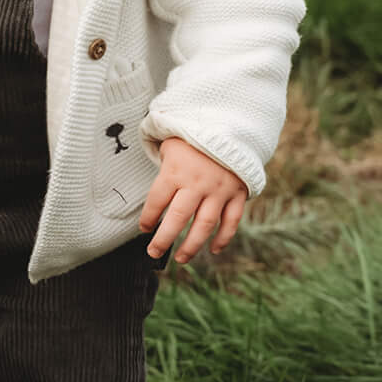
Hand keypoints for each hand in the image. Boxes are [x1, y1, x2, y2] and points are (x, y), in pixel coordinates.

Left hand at [139, 137, 247, 264]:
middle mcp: (197, 183)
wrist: (231, 123)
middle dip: (164, 240)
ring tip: (181, 258)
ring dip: (192, 246)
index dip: (148, 218)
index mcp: (176, 170)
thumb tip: (153, 185)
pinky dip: (224, 238)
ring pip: (204, 225)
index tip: (144, 228)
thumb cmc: (194, 134)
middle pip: (177, 219)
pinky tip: (214, 249)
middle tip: (153, 252)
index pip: (156, 201)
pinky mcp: (237, 193)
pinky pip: (231, 221)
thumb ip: (161, 163)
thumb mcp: (171, 142)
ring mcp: (219, 190)